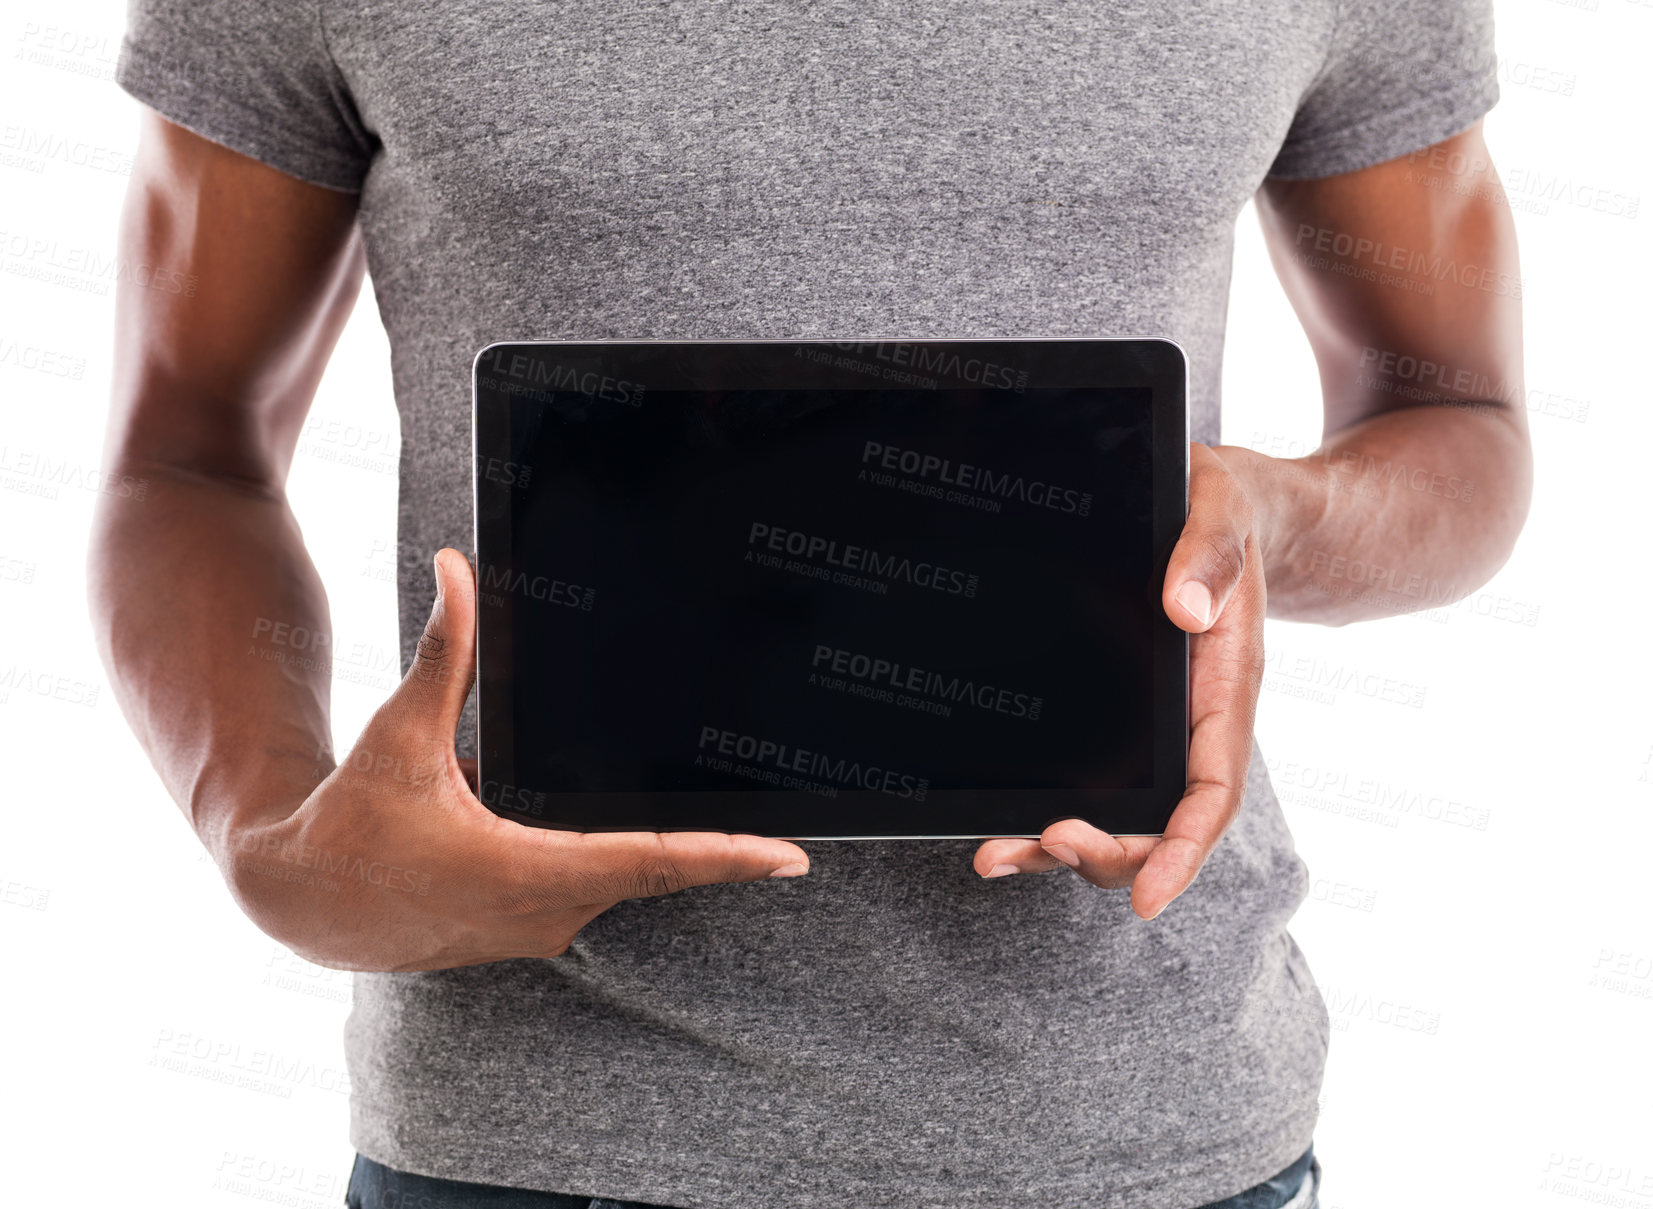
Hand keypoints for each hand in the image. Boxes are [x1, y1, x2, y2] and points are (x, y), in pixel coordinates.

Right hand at [224, 548, 810, 970]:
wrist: (307, 903)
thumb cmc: (353, 821)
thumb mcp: (401, 734)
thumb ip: (445, 654)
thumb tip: (458, 570)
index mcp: (523, 869)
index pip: (651, 862)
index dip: (726, 858)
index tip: (789, 857)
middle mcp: (541, 911)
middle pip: (656, 872)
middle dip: (720, 852)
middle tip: (786, 834)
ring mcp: (537, 929)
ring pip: (628, 882)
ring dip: (671, 854)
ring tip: (736, 830)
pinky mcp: (528, 929)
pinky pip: (598, 890)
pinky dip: (626, 860)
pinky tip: (638, 832)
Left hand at [972, 443, 1267, 918]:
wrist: (1228, 502)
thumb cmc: (1229, 508)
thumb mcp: (1225, 506)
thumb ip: (1211, 554)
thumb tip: (1185, 608)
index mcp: (1225, 685)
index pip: (1213, 791)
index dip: (1182, 851)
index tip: (1149, 897)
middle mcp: (1193, 720)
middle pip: (1160, 822)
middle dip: (1107, 853)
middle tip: (1045, 843)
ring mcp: (1157, 724)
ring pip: (1119, 811)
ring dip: (1062, 846)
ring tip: (998, 855)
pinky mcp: (1123, 713)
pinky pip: (1090, 777)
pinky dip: (1045, 811)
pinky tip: (999, 827)